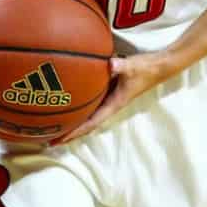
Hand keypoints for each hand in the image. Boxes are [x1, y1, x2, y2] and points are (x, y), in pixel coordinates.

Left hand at [50, 52, 174, 146]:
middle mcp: (109, 105)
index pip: (90, 123)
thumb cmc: (145, 68)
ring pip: (87, 116)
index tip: (58, 140)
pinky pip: (89, 104)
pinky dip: (77, 109)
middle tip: (46, 141)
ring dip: (71, 124)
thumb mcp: (133, 66)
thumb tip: (110, 65)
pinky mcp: (108, 91)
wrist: (159, 66)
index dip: (74, 133)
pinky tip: (64, 107)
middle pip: (85, 125)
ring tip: (51, 129)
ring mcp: (108, 100)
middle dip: (67, 134)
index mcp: (113, 105)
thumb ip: (121, 66)